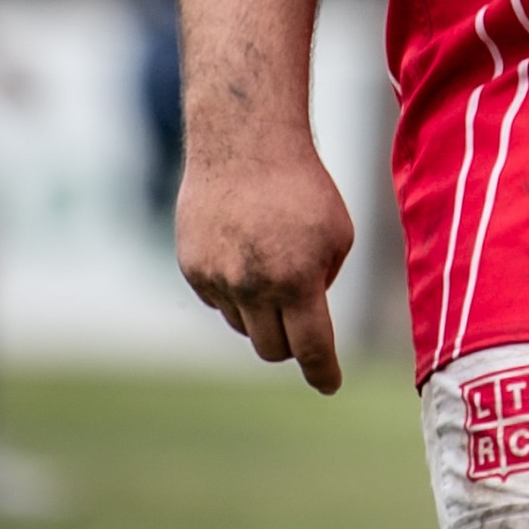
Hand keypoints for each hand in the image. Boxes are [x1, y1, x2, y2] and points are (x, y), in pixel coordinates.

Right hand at [176, 141, 354, 392]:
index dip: (322, 372)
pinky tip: (243, 249)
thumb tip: (308, 319)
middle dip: (290, 342)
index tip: (330, 385)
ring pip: (242, 325)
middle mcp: (252, 287)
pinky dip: (235, 288)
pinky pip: (218, 300)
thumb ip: (323, 282)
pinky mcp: (192, 269)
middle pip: (272, 348)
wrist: (245, 143)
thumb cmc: (303, 186)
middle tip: (301, 319)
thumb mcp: (336, 233)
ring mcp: (217, 280)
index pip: (310, 347)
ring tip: (272, 262)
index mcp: (296, 281)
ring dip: (261, 311)